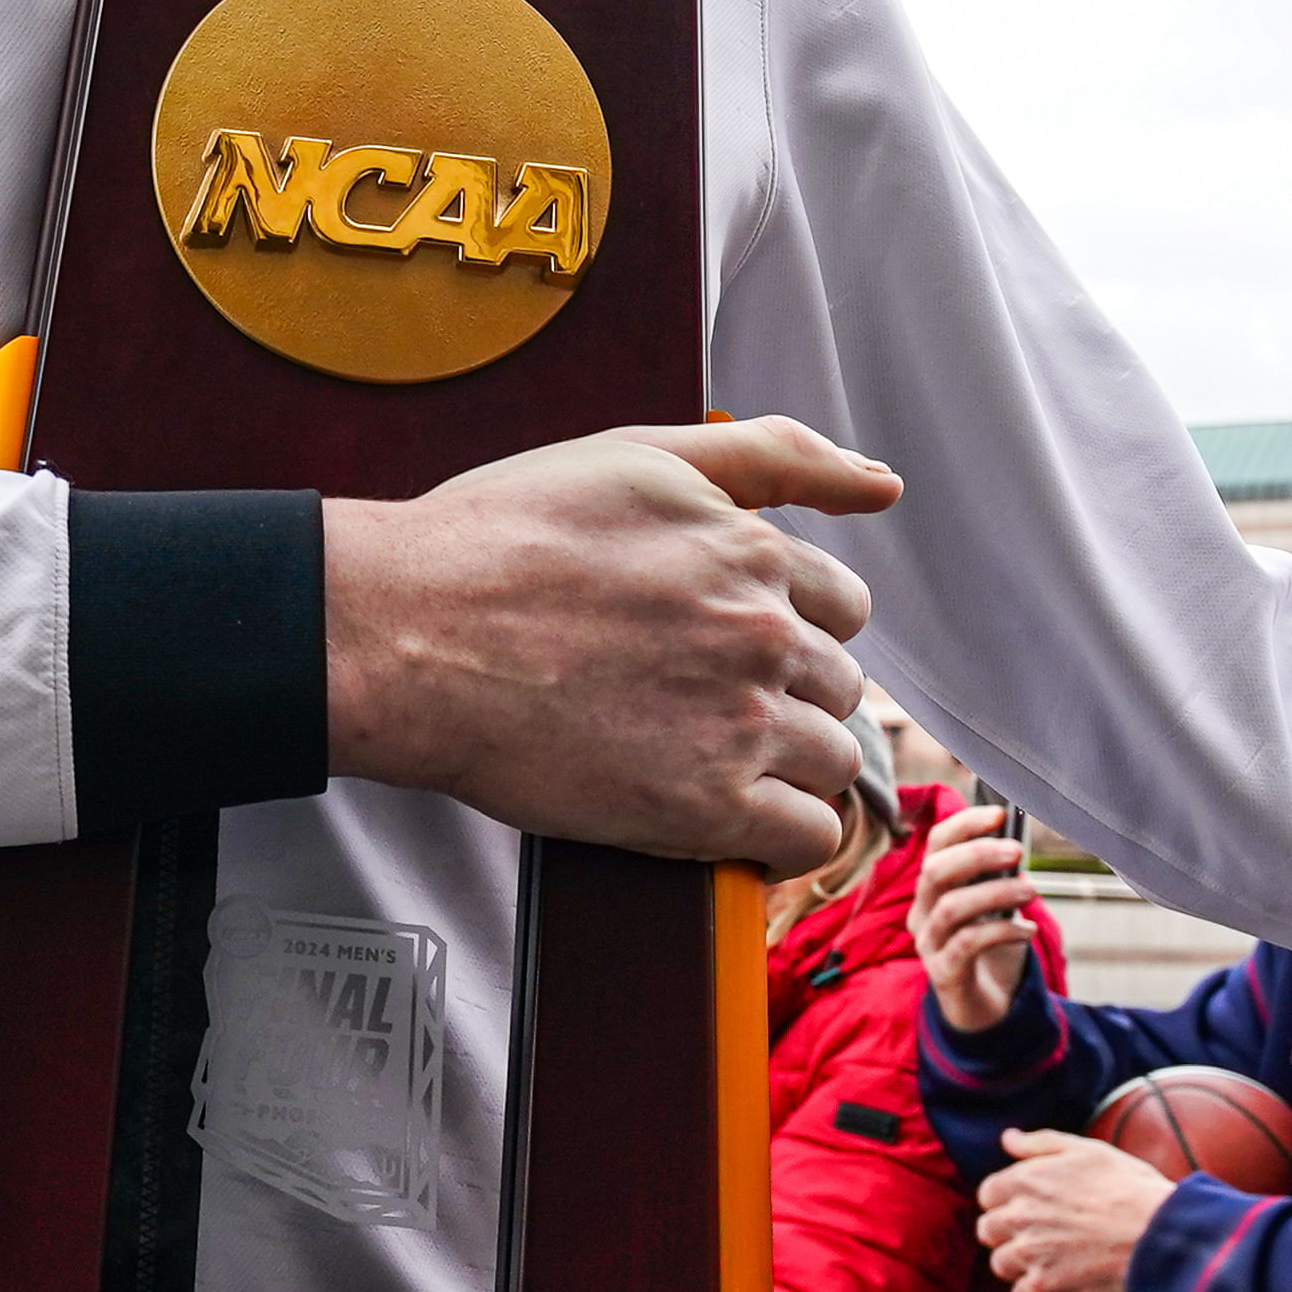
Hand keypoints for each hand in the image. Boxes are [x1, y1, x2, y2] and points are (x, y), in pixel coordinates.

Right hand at [323, 419, 901, 874]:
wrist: (409, 634)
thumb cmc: (500, 539)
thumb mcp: (638, 456)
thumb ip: (771, 456)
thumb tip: (881, 482)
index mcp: (750, 552)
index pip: (840, 605)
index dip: (785, 627)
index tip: (727, 647)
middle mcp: (760, 635)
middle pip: (839, 685)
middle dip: (785, 695)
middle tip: (700, 703)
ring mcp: (737, 724)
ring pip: (833, 761)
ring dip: (786, 764)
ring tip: (704, 759)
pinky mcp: (702, 809)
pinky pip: (805, 836)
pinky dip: (780, 834)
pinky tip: (727, 818)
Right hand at [911, 806, 1037, 1035]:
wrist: (984, 1005)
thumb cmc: (991, 947)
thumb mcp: (996, 906)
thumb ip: (1000, 877)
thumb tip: (1017, 844)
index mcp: (932, 888)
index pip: (936, 845)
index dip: (964, 824)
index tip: (999, 814)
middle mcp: (922, 912)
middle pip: (935, 871)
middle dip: (977, 854)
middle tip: (1016, 851)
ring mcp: (928, 944)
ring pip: (951, 907)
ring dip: (995, 893)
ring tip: (1030, 891)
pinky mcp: (943, 973)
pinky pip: (968, 944)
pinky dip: (1003, 932)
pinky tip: (1028, 930)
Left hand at [976, 1131, 1169, 1291]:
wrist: (1160, 1234)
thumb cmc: (1130, 1188)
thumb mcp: (1088, 1151)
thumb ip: (1041, 1144)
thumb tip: (1008, 1139)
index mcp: (1024, 1180)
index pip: (988, 1194)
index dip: (1008, 1201)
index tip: (1031, 1207)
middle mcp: (1019, 1216)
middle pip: (988, 1230)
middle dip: (1009, 1233)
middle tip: (1042, 1234)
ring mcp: (1030, 1253)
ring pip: (1001, 1264)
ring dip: (1021, 1264)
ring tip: (1054, 1259)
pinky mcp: (1046, 1286)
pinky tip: (1061, 1281)